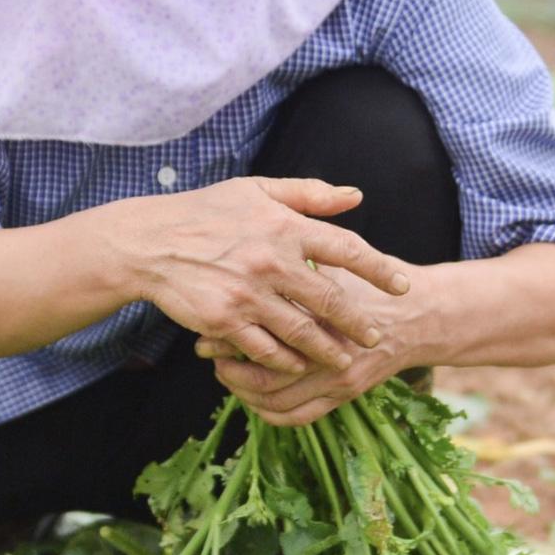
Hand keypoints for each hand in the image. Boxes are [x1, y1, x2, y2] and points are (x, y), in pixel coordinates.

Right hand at [128, 177, 410, 376]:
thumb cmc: (206, 212)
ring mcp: (248, 294)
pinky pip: (265, 348)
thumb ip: (309, 194)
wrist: (151, 242)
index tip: (403, 285)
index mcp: (283, 226)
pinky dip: (284, 359)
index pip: (346, 248)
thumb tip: (356, 196)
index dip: (379, 269)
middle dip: (358, 322)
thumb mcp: (257, 190)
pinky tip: (297, 364)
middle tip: (377, 336)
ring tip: (343, 360)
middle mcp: (270, 261)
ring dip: (326, 349)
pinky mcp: (226, 321)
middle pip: (330, 299)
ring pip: (301, 331)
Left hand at [199, 263, 431, 425]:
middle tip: (206, 352)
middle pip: (261, 369)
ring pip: (273, 398)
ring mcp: (335, 378)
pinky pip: (296, 416)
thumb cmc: (378, 283)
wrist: (423, 316)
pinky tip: (252, 399)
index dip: (228, 328)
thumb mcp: (341, 260)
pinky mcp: (343, 396)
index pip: (261, 327)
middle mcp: (326, 350)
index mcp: (321, 311)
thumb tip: (256, 244)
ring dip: (242, 390)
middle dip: (226, 364)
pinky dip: (268, 411)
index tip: (207, 322)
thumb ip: (302, 257)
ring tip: (224, 373)